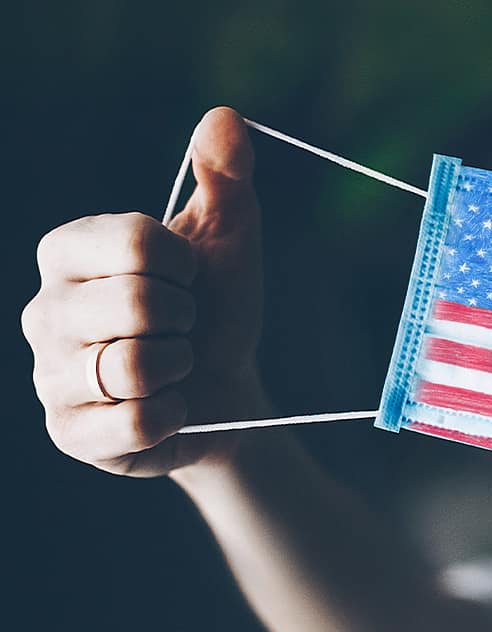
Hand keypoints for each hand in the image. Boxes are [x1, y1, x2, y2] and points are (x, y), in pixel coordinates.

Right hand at [22, 107, 264, 476]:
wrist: (228, 389)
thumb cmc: (217, 306)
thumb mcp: (228, 237)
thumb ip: (225, 176)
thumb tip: (225, 116)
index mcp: (67, 251)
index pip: (134, 241)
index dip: (184, 264)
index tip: (186, 276)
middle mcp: (42, 310)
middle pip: (137, 305)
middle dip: (186, 319)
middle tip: (183, 327)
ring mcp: (49, 375)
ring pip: (133, 368)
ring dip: (180, 368)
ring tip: (174, 366)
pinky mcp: (70, 433)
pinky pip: (135, 423)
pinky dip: (173, 416)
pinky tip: (170, 407)